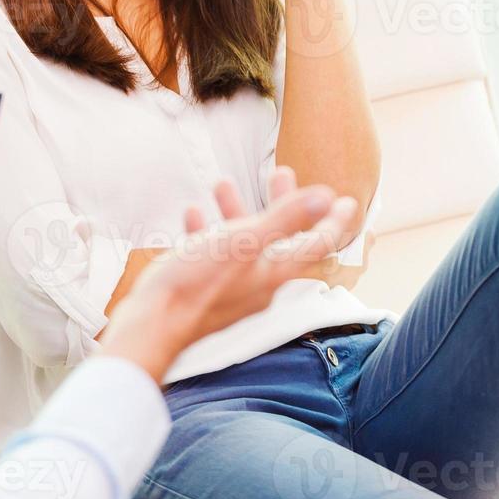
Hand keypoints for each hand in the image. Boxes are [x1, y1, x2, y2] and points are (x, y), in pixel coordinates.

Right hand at [98, 167, 359, 384]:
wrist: (151, 325)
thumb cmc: (197, 283)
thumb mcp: (243, 243)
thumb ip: (284, 219)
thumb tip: (325, 198)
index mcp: (273, 273)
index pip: (316, 244)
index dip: (333, 221)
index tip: (347, 201)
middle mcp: (258, 284)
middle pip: (280, 239)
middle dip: (282, 204)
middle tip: (282, 173)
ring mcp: (230, 289)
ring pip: (242, 244)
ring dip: (237, 212)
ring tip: (222, 184)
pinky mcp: (203, 291)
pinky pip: (212, 256)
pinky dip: (208, 232)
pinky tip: (192, 215)